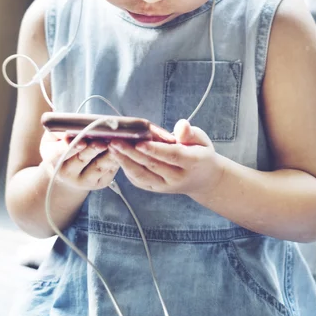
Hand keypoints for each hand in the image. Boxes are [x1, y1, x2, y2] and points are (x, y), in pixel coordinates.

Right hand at [39, 130, 119, 191]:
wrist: (68, 171)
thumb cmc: (61, 148)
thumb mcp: (53, 139)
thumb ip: (59, 132)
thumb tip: (70, 126)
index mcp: (53, 160)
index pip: (60, 154)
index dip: (71, 148)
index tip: (82, 142)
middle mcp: (68, 174)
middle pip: (82, 160)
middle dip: (93, 150)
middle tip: (102, 142)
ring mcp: (85, 180)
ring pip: (99, 167)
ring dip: (108, 155)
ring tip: (116, 144)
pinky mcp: (100, 183)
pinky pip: (110, 170)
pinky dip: (117, 159)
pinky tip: (123, 149)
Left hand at [108, 120, 223, 197]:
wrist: (203, 179)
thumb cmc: (200, 153)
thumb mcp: (202, 139)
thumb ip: (190, 132)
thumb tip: (181, 126)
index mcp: (191, 162)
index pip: (172, 155)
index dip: (155, 149)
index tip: (139, 142)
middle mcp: (177, 177)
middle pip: (153, 165)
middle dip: (132, 153)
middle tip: (115, 141)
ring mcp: (165, 186)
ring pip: (142, 176)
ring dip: (125, 162)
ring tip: (112, 148)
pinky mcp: (156, 189)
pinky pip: (139, 181)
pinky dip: (127, 169)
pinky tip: (118, 157)